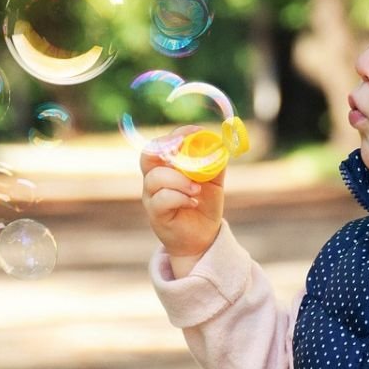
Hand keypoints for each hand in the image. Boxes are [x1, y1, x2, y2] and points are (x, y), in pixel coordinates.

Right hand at [140, 126, 224, 274]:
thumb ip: (215, 162)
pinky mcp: (155, 214)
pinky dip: (179, 197)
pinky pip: (161, 199)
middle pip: (148, 155)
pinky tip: (192, 202)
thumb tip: (220, 143)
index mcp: (166, 166)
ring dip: (179, 179)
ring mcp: (152, 196)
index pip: (162, 143)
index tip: (196, 132)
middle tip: (184, 149)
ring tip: (197, 188)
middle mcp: (154, 178)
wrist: (202, 236)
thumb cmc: (204, 204)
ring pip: (155, 178)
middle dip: (166, 148)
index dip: (177, 134)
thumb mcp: (214, 180)